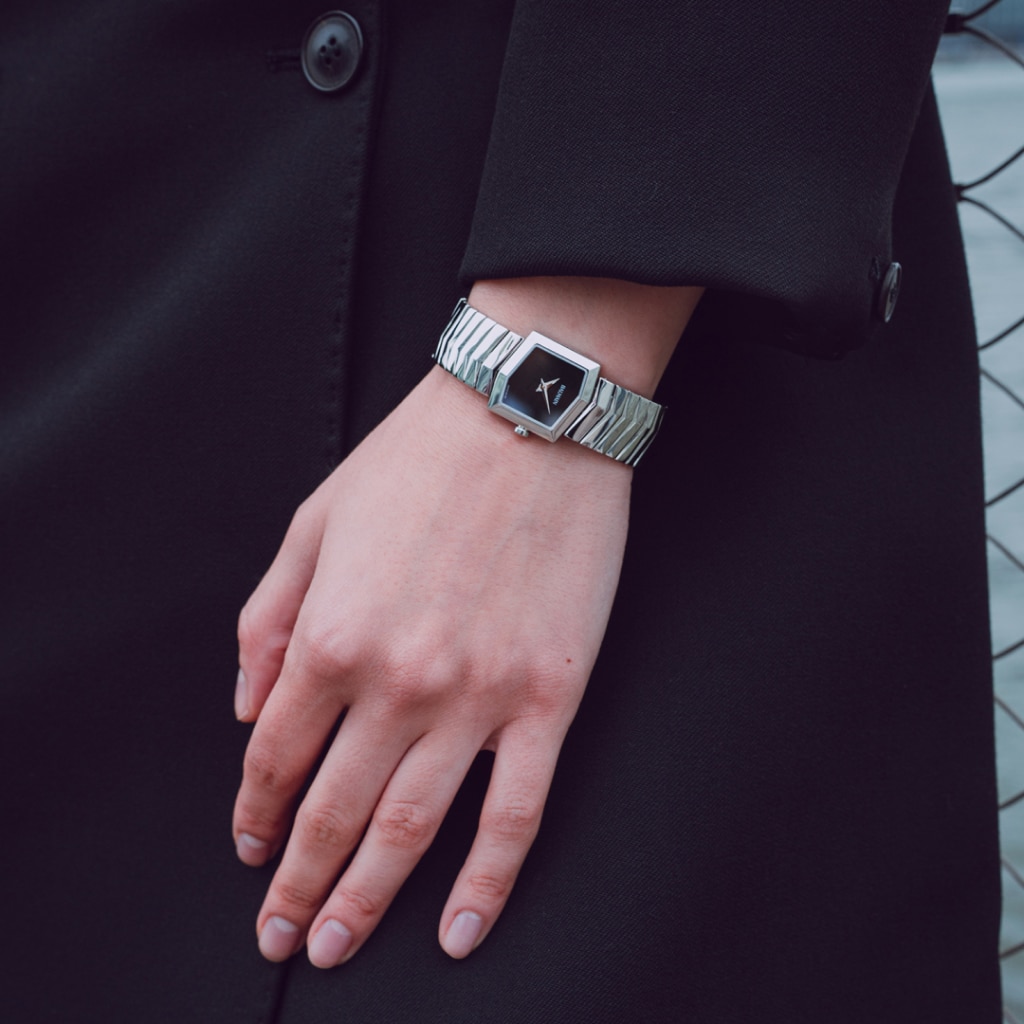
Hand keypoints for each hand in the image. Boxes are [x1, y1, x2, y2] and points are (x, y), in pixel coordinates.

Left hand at [232, 365, 631, 965]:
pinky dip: (487, 882)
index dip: (254, 813)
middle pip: (331, 812)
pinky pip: (516, 811)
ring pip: (412, 829)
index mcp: (331, 635)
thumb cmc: (418, 462)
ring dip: (365, 899)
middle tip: (281, 937)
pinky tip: (459, 930)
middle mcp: (397, 682)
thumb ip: (266, 622)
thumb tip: (245, 712)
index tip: (250, 849)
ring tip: (335, 946)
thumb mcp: (311, 523)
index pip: (272, 756)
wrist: (528, 415)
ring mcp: (478, 696)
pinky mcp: (549, 696)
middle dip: (297, 885)